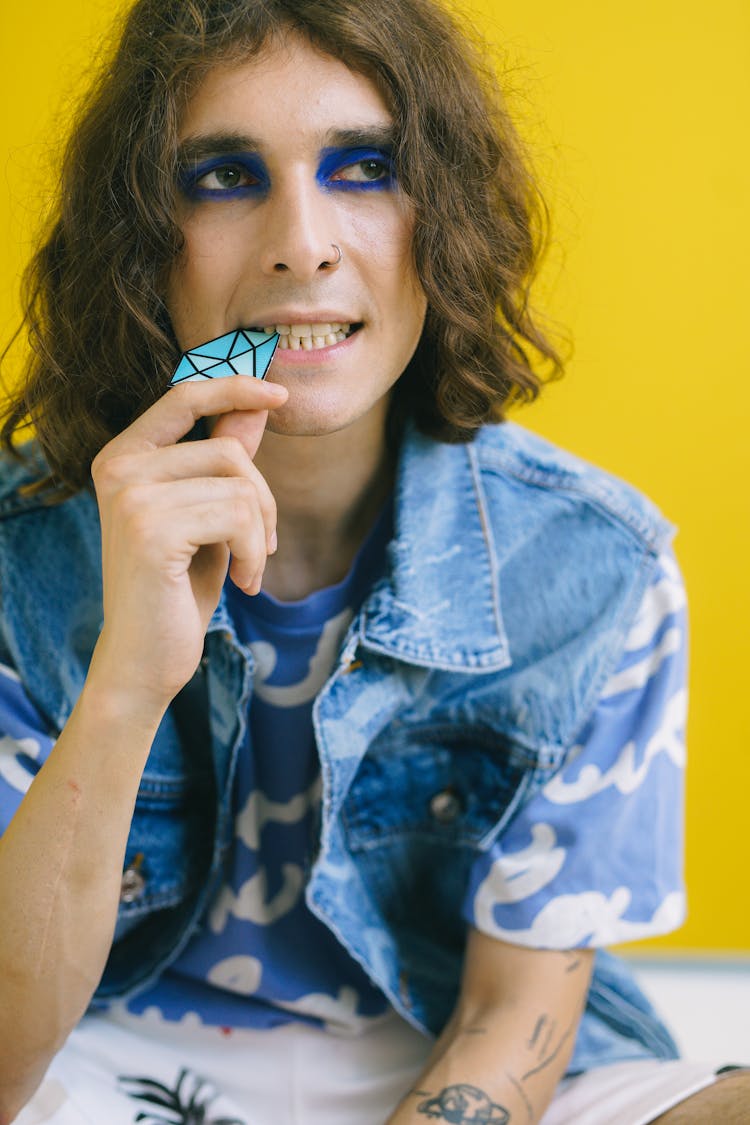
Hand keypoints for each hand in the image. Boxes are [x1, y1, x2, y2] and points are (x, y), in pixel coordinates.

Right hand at [89, 375, 287, 716]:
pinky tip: (242, 583)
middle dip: (262, 500)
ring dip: (261, 533)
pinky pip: (238, 516)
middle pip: (228, 450)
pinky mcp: (150, 528)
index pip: (183, 396)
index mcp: (123, 457)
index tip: (279, 394)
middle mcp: (119, 467)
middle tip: (263, 546)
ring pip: (240, 485)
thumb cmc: (177, 588)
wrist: (146, 658)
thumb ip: (223, 460)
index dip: (234, 387)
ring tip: (249, 568)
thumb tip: (257, 404)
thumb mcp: (207, 515)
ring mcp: (131, 494)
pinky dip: (255, 553)